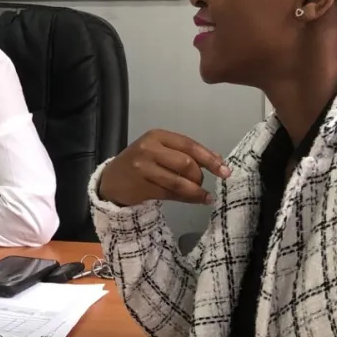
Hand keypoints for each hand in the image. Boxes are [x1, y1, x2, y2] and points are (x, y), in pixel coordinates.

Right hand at [98, 129, 229, 206]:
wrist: (112, 179)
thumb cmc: (141, 162)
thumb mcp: (161, 150)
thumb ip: (186, 153)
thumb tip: (219, 160)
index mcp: (157, 136)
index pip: (189, 145)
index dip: (209, 158)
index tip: (225, 171)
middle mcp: (149, 149)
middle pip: (186, 164)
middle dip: (199, 176)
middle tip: (202, 183)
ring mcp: (143, 168)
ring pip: (179, 181)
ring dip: (195, 191)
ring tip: (204, 196)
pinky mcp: (141, 187)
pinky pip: (170, 194)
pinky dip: (186, 198)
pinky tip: (193, 200)